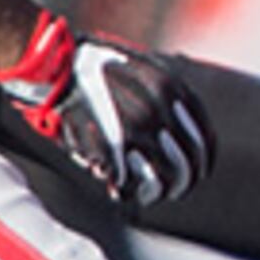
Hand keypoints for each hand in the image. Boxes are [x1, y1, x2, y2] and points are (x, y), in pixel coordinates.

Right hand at [0, 12, 209, 208]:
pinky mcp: (106, 146)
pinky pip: (125, 181)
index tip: (200, 173)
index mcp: (172, 90)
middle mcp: (158, 111)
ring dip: (155, 191)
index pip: (203, 139)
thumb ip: (171, 97)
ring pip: (160, 179)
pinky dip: (124, 191)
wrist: (56, 64)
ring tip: (148, 194)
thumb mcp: (146, 69)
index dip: (203, 162)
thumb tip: (187, 129)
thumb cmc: (98, 67)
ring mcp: (132, 130)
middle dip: (183, 183)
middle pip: (186, 165)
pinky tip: (119, 190)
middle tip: (176, 191)